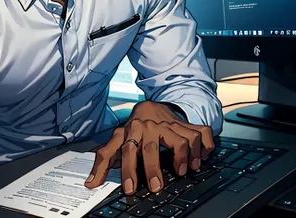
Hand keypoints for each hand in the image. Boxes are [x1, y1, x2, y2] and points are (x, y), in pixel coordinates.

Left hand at [84, 101, 214, 194]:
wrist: (150, 107)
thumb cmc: (134, 130)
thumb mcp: (117, 141)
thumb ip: (103, 160)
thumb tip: (90, 182)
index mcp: (132, 131)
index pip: (128, 150)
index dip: (128, 170)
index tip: (130, 188)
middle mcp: (151, 127)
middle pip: (152, 147)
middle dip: (153, 168)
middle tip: (156, 186)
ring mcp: (171, 125)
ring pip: (181, 139)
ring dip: (184, 157)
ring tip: (184, 171)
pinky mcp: (187, 125)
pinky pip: (201, 134)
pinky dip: (204, 147)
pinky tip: (201, 159)